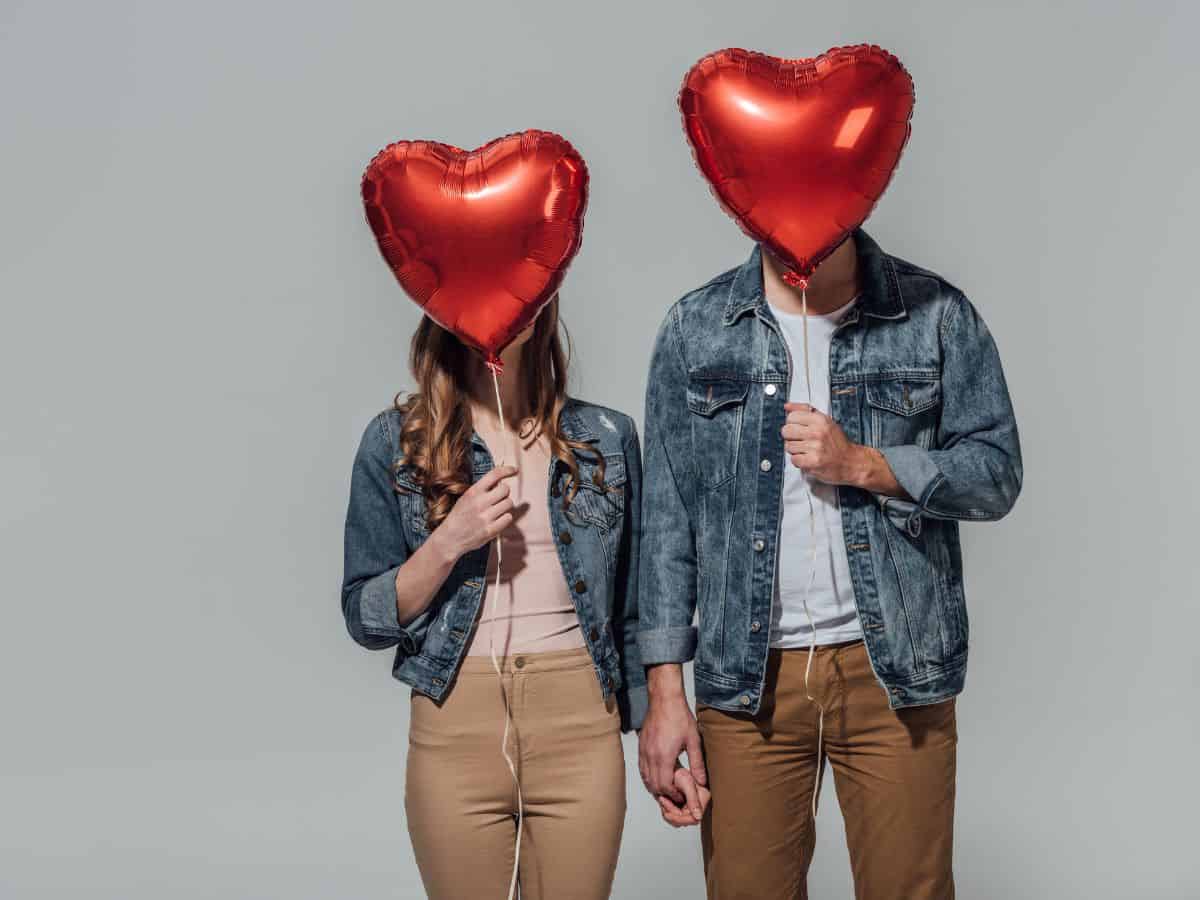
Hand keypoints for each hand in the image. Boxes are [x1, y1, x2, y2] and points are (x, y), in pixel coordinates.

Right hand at [429, 465, 518, 559]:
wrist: (449, 538)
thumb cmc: (459, 517)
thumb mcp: (466, 498)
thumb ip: (482, 490)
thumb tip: (500, 482)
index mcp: (473, 492)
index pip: (494, 475)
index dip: (507, 470)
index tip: (514, 470)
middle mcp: (479, 503)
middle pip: (505, 489)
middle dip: (504, 493)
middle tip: (498, 499)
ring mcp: (485, 517)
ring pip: (509, 503)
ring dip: (505, 506)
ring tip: (495, 511)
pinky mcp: (490, 530)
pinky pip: (508, 518)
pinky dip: (505, 518)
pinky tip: (496, 520)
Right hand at [638, 665, 706, 805]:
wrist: (664, 699)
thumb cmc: (679, 716)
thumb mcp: (693, 740)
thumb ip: (697, 763)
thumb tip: (702, 781)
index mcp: (664, 756)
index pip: (665, 786)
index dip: (673, 794)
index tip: (681, 795)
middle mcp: (650, 756)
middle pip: (653, 785)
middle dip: (664, 794)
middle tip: (675, 795)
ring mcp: (643, 751)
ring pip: (645, 778)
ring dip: (655, 786)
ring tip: (667, 789)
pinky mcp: (640, 746)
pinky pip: (641, 768)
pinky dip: (648, 777)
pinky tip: (657, 776)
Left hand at [657, 765, 710, 826]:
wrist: (671, 768)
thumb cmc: (679, 772)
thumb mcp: (687, 784)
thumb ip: (693, 800)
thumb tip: (699, 817)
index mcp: (703, 798)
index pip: (693, 819)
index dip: (679, 818)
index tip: (667, 812)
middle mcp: (698, 804)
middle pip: (684, 822)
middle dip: (672, 813)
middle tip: (663, 800)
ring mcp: (690, 806)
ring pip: (678, 821)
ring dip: (668, 811)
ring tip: (663, 798)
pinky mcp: (683, 806)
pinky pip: (674, 816)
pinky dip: (667, 810)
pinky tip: (664, 799)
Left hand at [781, 403, 869, 484]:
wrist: (851, 461)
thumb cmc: (837, 442)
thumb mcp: (825, 421)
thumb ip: (804, 411)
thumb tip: (787, 406)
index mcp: (820, 419)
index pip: (791, 417)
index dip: (792, 424)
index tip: (798, 428)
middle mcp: (818, 432)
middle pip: (786, 431)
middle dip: (791, 437)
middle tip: (802, 441)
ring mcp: (816, 447)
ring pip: (788, 446)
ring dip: (796, 451)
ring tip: (808, 450)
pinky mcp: (813, 461)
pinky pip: (793, 459)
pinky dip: (799, 461)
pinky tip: (808, 458)